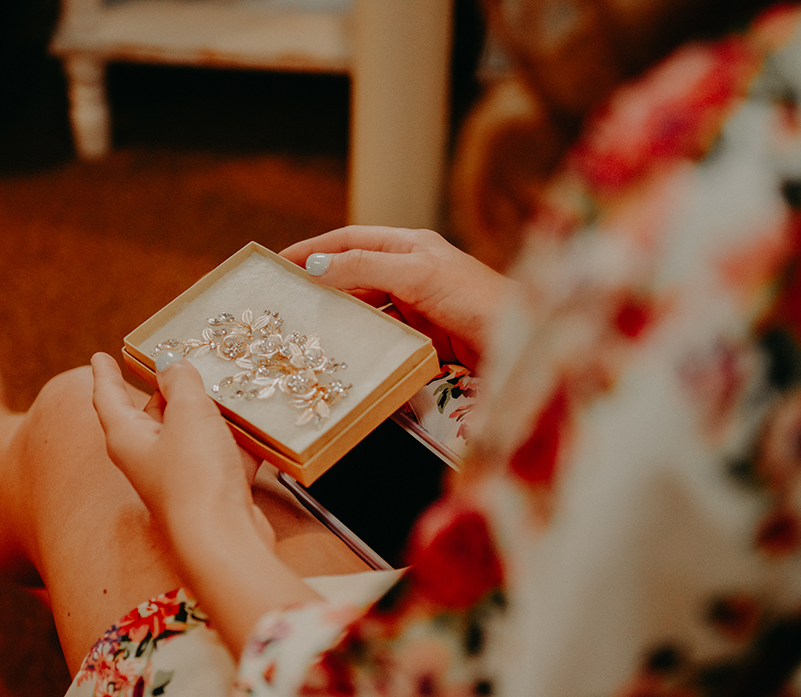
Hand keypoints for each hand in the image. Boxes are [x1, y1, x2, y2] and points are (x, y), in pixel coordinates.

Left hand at [90, 352, 318, 656]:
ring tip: (226, 383)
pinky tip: (256, 423)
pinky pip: (220, 454)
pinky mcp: (210, 490)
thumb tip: (174, 366)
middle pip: (152, 413)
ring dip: (207, 411)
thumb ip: (182, 383)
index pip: (107, 398)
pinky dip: (235, 438)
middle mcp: (148, 457)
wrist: (223, 539)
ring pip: (191, 432)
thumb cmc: (194, 476)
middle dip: (167, 388)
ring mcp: (179, 476)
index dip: (104, 374)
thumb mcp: (188, 414)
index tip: (99, 358)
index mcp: (128, 437)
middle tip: (182, 361)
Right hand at [281, 226, 514, 368]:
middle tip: (288, 303)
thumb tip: (317, 267)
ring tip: (309, 331)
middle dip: (322, 285)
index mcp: (411, 246)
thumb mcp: (417, 275)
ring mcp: (419, 305)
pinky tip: (348, 352)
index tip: (278, 263)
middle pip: (355, 273)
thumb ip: (366, 267)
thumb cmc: (476, 299)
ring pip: (368, 307)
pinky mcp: (427, 337)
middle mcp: (413, 271)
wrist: (522, 342)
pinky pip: (386, 335)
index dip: (313, 249)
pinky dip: (366, 341)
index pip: (350, 239)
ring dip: (342, 316)